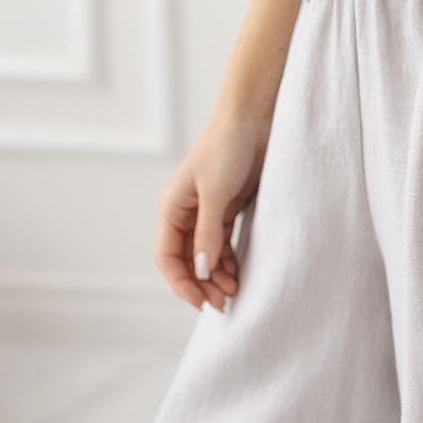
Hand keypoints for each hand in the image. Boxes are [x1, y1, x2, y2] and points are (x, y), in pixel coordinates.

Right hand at [154, 112, 269, 310]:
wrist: (255, 117)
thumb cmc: (228, 147)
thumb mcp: (216, 193)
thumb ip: (208, 234)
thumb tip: (200, 272)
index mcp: (172, 207)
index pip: (168, 257)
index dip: (182, 283)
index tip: (201, 303)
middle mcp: (187, 212)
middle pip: (187, 259)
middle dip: (202, 284)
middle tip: (223, 304)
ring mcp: (209, 210)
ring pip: (206, 254)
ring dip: (217, 275)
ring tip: (234, 292)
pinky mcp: (230, 206)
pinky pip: (224, 242)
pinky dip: (230, 260)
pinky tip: (239, 274)